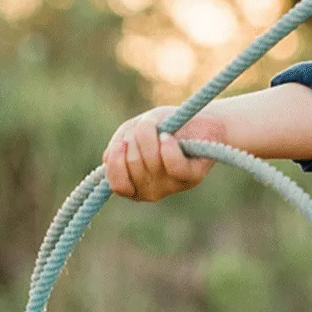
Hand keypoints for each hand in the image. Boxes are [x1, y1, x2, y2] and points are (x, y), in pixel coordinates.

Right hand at [103, 106, 225, 201]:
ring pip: (152, 160)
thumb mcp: (131, 132)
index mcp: (134, 185)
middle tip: (148, 129)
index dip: (117, 162)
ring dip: (151, 134)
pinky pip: (173, 165)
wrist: (199, 120)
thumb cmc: (162, 125)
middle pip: (133, 164)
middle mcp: (151, 191)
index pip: (118, 185)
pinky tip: (168, 136)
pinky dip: (169, 146)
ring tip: (161, 130)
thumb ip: (116, 147)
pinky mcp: (192, 177)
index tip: (123, 142)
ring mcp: (171, 187)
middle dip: (136, 138)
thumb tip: (111, 159)